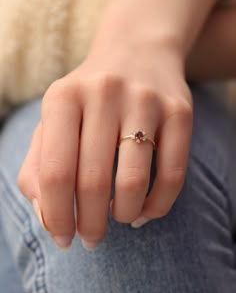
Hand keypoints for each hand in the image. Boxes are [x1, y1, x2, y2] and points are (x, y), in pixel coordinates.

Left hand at [17, 44, 192, 249]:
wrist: (137, 52)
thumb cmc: (89, 98)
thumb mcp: (54, 119)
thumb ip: (37, 166)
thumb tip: (47, 215)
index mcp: (63, 97)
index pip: (55, 172)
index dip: (57, 216)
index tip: (64, 239)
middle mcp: (104, 93)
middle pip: (93, 182)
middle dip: (91, 225)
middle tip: (91, 240)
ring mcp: (146, 101)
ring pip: (134, 182)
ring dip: (124, 215)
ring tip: (119, 218)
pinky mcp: (179, 112)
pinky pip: (173, 175)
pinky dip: (157, 206)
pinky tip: (144, 211)